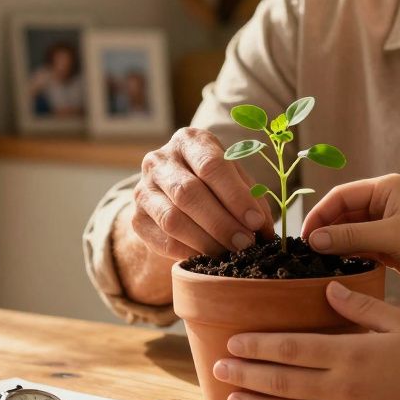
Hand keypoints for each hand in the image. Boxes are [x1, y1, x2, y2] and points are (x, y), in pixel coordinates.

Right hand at [131, 127, 274, 260]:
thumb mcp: (234, 179)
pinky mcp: (136, 219)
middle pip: (189, 193)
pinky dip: (190, 253)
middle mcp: (160, 160)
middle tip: (245, 243)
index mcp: (189, 141)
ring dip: (206, 241)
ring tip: (230, 254)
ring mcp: (143, 189)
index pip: (211, 165)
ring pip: (172, 219)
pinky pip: (163, 241)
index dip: (236, 196)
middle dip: (221, 222)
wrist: (174, 195)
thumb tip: (263, 228)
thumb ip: (250, 197)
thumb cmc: (214, 183)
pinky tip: (209, 259)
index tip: (255, 222)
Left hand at [216, 282, 399, 399]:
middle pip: (283, 382)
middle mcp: (343, 389)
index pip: (292, 349)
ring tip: (232, 399)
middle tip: (217, 369)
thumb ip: (360, 307)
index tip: (233, 342)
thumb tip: (326, 287)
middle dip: (246, 375)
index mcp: (350, 354)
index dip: (259, 346)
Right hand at [302, 173, 399, 296]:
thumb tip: (313, 239)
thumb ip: (350, 237)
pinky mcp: (391, 247)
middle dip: (325, 230)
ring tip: (316, 263)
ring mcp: (387, 226)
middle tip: (306, 253)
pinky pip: (361, 248)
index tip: (303, 237)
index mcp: (386, 188)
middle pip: (343, 214)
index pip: (341, 195)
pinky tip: (336, 268)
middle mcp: (384, 203)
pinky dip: (348, 256)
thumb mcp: (391, 237)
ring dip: (335, 245)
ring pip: (350, 233)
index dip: (319, 214)